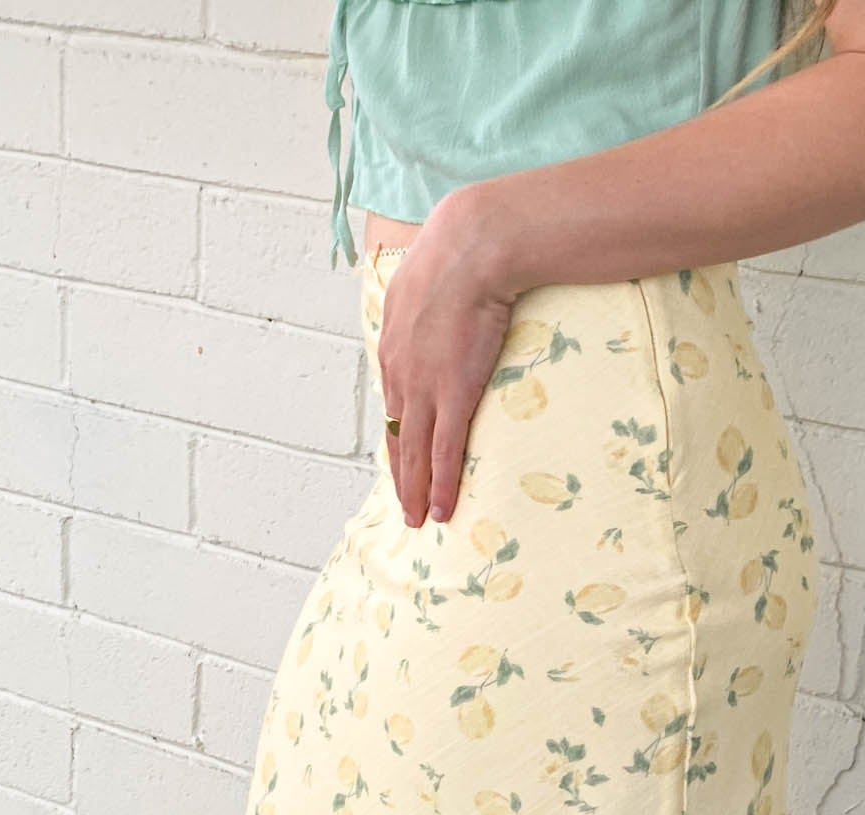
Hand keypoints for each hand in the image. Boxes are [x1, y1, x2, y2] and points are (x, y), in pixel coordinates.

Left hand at [378, 200, 520, 528]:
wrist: (473, 246)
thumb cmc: (458, 250)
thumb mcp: (427, 276)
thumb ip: (426, 301)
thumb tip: (441, 302)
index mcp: (392, 343)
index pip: (393, 403)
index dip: (398, 436)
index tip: (401, 460)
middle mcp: (400, 372)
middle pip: (398, 436)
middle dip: (401, 476)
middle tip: (406, 507)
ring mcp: (424, 387)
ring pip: (415, 453)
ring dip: (416, 491)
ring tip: (420, 519)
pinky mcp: (452, 395)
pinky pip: (444, 452)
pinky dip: (442, 483)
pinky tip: (442, 508)